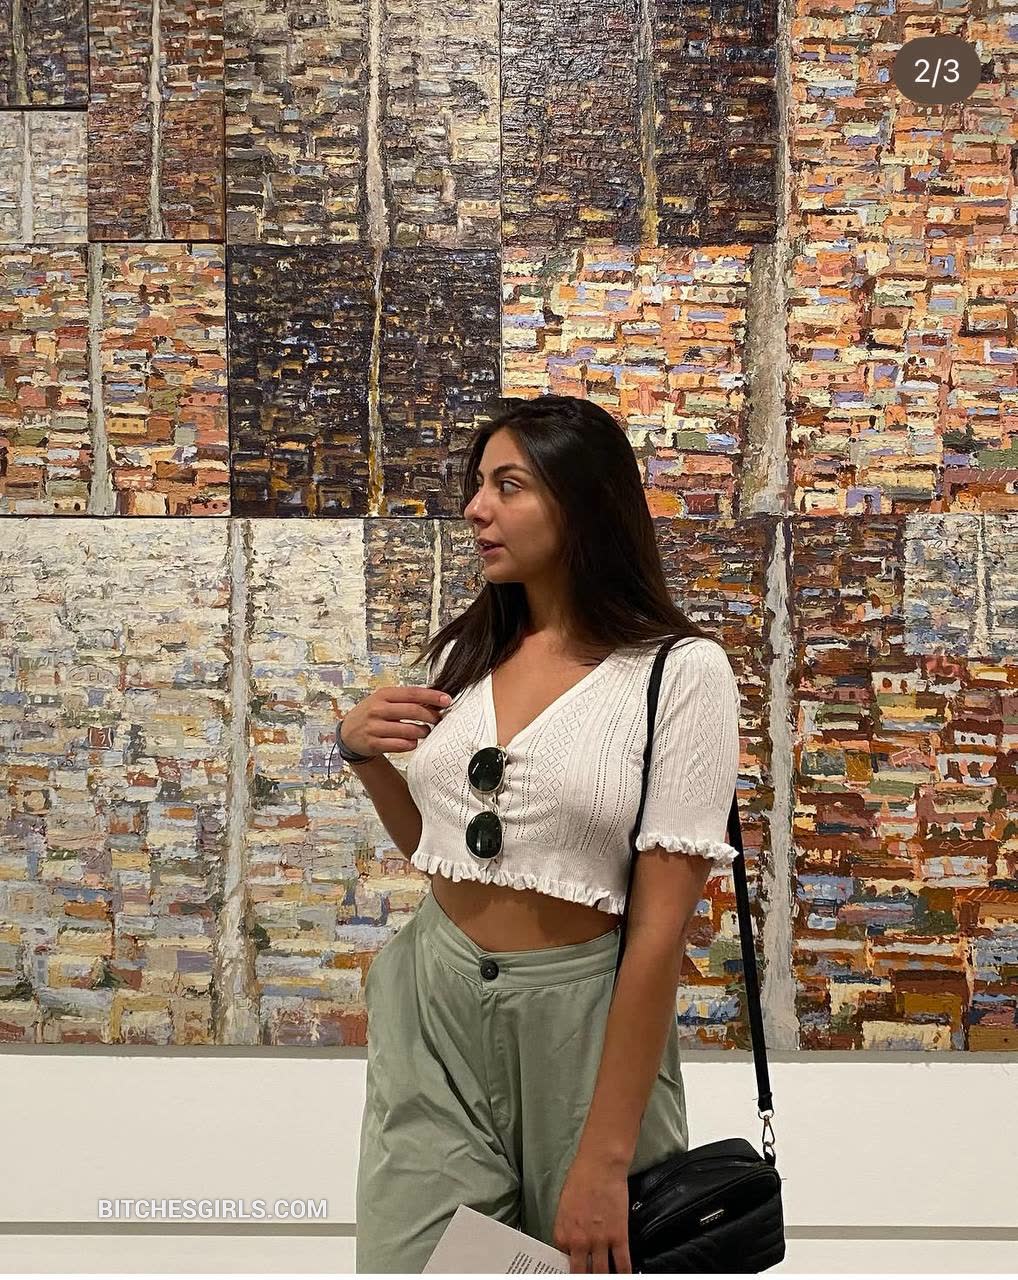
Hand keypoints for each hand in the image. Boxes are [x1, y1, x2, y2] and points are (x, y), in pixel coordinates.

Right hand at [339, 685, 451, 757]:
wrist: (348, 732)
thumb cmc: (372, 713)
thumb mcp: (385, 700)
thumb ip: (406, 700)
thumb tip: (435, 701)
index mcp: (383, 694)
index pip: (412, 693)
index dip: (432, 696)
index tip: (447, 700)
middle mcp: (378, 709)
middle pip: (413, 711)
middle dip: (431, 716)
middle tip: (438, 720)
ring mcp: (374, 727)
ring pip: (409, 730)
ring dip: (423, 732)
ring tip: (425, 732)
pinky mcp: (373, 743)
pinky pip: (400, 745)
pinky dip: (411, 744)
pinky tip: (412, 741)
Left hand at [552, 1153, 631, 1273]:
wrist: (600, 1165)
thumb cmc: (581, 1179)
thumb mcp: (564, 1207)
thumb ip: (567, 1230)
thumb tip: (571, 1245)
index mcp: (562, 1235)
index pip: (564, 1263)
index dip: (572, 1268)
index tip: (577, 1270)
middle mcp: (579, 1242)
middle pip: (582, 1274)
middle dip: (586, 1277)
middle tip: (589, 1276)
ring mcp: (600, 1241)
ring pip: (602, 1274)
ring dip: (603, 1277)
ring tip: (605, 1278)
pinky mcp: (619, 1236)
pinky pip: (623, 1264)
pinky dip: (623, 1274)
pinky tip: (624, 1276)